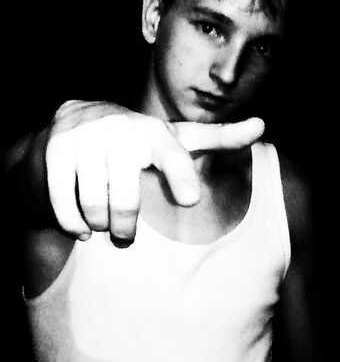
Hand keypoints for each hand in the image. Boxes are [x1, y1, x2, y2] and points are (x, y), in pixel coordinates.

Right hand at [46, 100, 264, 245]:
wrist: (70, 127)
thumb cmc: (134, 143)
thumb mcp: (174, 139)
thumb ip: (217, 137)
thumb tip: (263, 125)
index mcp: (153, 130)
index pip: (171, 155)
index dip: (180, 176)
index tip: (189, 200)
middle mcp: (118, 127)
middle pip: (127, 201)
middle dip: (126, 228)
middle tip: (126, 236)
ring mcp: (83, 137)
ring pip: (94, 206)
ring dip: (100, 226)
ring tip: (102, 223)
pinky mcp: (53, 150)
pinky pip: (63, 205)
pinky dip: (72, 224)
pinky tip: (80, 225)